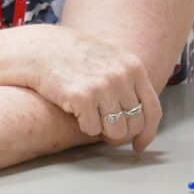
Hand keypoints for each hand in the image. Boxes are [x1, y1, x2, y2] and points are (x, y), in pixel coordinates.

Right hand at [22, 26, 162, 150]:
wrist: (40, 48)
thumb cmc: (73, 57)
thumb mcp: (110, 59)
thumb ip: (128, 82)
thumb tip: (143, 116)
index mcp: (133, 66)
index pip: (153, 109)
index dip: (147, 132)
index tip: (139, 145)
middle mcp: (122, 76)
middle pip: (134, 125)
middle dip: (121, 135)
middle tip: (107, 134)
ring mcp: (103, 87)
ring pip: (116, 132)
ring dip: (102, 132)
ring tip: (89, 119)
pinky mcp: (82, 97)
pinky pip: (92, 130)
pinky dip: (83, 127)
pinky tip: (74, 112)